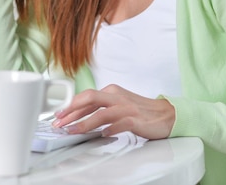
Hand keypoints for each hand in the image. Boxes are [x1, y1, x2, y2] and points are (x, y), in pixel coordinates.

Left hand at [52, 84, 175, 139]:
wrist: (167, 114)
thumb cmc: (139, 110)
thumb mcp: (116, 103)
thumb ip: (100, 107)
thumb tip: (76, 114)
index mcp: (111, 91)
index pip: (85, 97)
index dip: (69, 107)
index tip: (58, 116)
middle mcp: (117, 97)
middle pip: (89, 99)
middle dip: (71, 112)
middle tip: (60, 123)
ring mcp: (127, 108)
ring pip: (101, 113)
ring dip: (85, 123)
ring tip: (74, 132)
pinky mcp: (136, 119)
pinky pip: (120, 124)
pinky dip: (110, 129)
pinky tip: (102, 135)